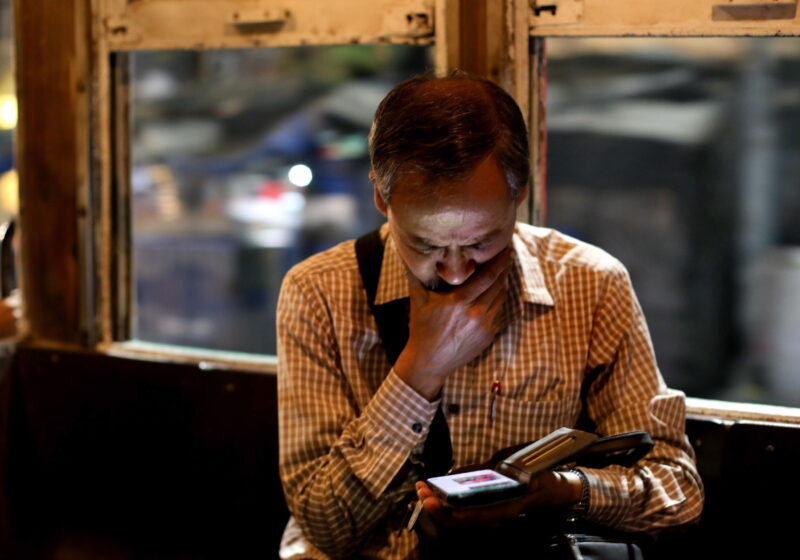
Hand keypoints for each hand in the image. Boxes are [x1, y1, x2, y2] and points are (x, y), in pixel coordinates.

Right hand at [394, 247, 512, 399]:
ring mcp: (485, 326)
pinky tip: (495, 293)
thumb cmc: (422, 329)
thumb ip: (416, 276)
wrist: (430, 361)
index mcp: (459, 301)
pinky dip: (498, 301)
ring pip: (501, 298)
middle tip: (507, 255)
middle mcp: (475, 313)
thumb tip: (409, 255)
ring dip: (503, 284)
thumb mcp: (417, 301)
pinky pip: (499, 312)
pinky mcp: (489, 336)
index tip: (507, 250)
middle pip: (498, 285)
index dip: (499, 262)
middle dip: (504, 269)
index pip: (487, 276)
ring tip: (502, 272)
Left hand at [415, 470, 581, 526]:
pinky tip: (436, 487)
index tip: (435, 503)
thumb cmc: (539, 480)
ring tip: (422, 488)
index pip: (474, 516)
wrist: (551, 489)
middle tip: (421, 490)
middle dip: (436, 507)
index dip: (453, 512)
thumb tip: (478, 471)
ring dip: (437, 502)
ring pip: (456, 515)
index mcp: (504, 509)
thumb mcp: (527, 473)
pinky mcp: (484, 505)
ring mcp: (487, 511)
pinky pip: (460, 507)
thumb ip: (504, 475)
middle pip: (459, 519)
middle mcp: (493, 513)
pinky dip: (445, 499)